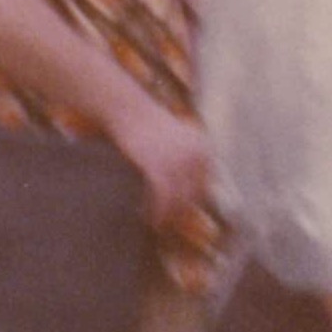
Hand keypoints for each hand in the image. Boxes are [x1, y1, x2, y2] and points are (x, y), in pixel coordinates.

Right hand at [107, 102, 210, 227]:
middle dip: (179, 212)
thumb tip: (189, 200)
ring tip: (156, 223)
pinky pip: (162, 199)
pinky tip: (147, 216)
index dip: (190, 202)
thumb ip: (186, 165)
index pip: (203, 185)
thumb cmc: (148, 126)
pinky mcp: (160, 168)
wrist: (127, 109)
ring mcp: (179, 162)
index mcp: (204, 148)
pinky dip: (156, 212)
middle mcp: (197, 155)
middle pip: (193, 196)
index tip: (179, 213)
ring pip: (178, 202)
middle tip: (166, 223)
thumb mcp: (177, 142)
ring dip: (167, 216)